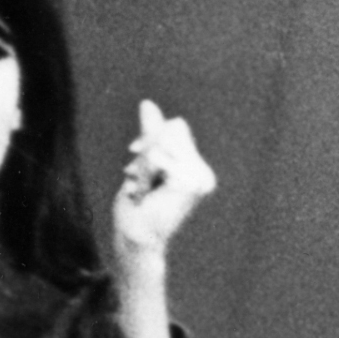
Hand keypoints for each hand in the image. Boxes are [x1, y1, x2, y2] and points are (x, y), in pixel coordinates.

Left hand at [109, 99, 214, 260]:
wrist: (137, 235)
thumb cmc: (138, 204)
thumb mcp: (144, 161)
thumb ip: (151, 132)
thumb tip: (147, 102)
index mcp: (198, 168)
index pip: (176, 127)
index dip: (151, 135)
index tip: (134, 153)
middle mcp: (204, 174)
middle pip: (171, 130)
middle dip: (146, 149)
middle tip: (136, 176)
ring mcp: (200, 179)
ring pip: (161, 144)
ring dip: (141, 164)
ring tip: (141, 188)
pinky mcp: (188, 184)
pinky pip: (157, 157)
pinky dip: (142, 172)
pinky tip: (143, 192)